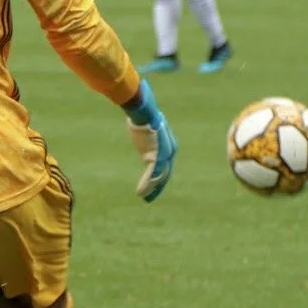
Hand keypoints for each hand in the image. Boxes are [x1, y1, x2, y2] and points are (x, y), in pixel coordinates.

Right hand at [122, 81, 177, 202]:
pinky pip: (152, 175)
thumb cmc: (142, 113)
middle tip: (149, 197)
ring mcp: (164, 155)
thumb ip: (144, 129)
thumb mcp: (145, 124)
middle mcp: (169, 152)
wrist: (144, 110)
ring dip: (151, 189)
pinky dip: (146, 185)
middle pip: (164, 174)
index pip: (165, 165)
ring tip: (143, 197)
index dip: (160, 177)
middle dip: (157, 186)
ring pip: (159, 177)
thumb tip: (137, 119)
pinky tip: (140, 193)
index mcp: (168, 145)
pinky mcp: (156, 157)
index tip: (153, 184)